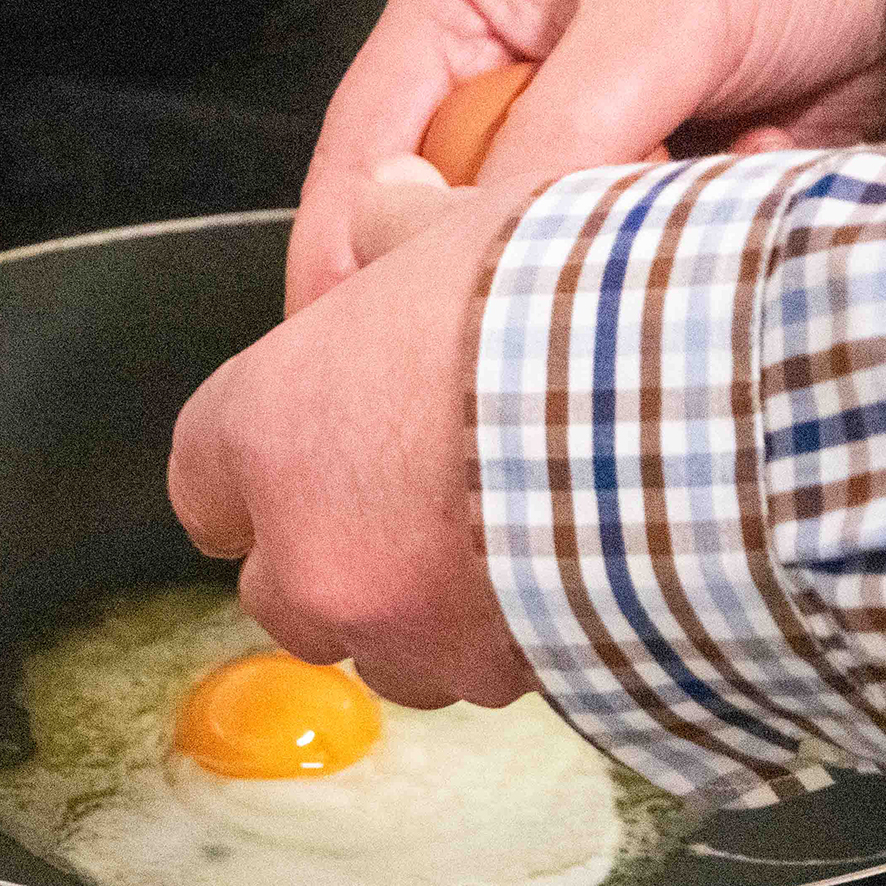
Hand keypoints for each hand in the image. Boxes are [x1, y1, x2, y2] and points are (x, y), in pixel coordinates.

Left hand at [168, 175, 537, 709]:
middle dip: (337, 560)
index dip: (248, 474)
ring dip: (423, 616)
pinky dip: (510, 642)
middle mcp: (312, 553)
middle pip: (280, 591)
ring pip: (384, 652)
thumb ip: (402, 230)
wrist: (683, 414)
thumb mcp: (467, 227)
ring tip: (504, 545)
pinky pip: (481, 677)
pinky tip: (572, 575)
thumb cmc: (559, 309)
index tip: (286, 466)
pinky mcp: (489, 683)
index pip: (202, 481)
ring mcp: (400, 632)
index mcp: (272, 430)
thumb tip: (388, 202)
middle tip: (411, 506)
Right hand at [286, 0, 885, 313]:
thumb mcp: (656, 17)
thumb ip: (562, 129)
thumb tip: (474, 244)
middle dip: (497, 270)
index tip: (353, 353)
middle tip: (556, 289)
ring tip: (676, 207)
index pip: (357, 160)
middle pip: (436, 234)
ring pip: (530, 269)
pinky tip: (727, 204)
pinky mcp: (640, 207)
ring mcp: (571, 159)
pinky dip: (666, 265)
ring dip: (597, 266)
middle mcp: (498, 96)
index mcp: (455, 20)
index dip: (347, 261)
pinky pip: (615, 280)